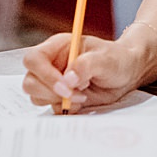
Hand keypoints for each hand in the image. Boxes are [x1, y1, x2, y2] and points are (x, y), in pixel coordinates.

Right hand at [22, 32, 146, 110]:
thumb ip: (86, 65)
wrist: (126, 73)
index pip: (33, 59)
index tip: (65, 86)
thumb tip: (68, 79)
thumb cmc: (116, 59)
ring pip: (38, 97)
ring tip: (83, 96)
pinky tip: (82, 102)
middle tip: (76, 94)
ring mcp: (53, 82)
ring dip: (59, 101)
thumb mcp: (106, 58)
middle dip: (51, 92)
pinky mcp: (60, 98)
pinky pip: (51, 108)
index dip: (44, 74)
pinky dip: (65, 109)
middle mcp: (51, 64)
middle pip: (30, 82)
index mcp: (57, 47)